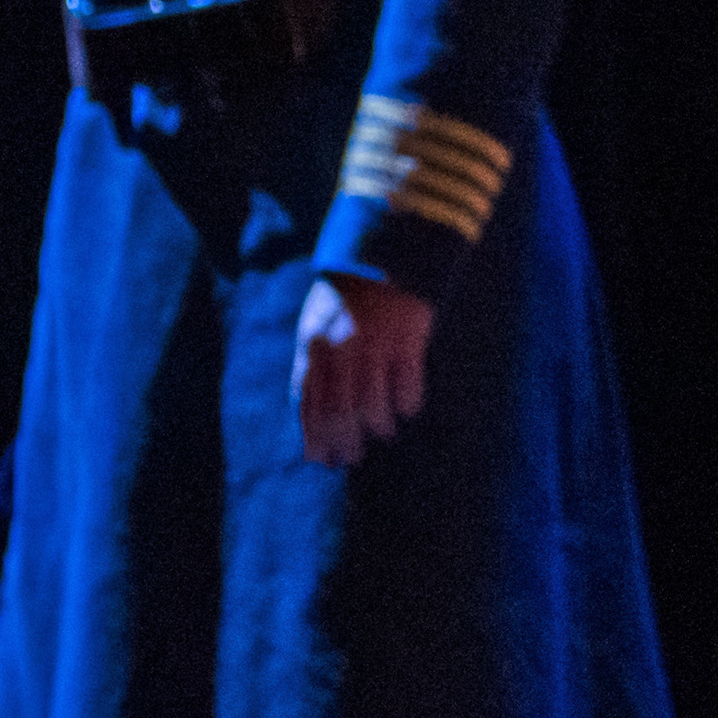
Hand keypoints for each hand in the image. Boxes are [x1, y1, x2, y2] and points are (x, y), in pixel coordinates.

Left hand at [292, 270, 436, 467]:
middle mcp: (340, 350)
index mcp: (312, 349)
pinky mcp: (408, 338)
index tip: (324, 460)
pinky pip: (408, 385)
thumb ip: (310, 374)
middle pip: (338, 413)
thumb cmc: (343, 304)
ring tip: (383, 431)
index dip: (315, 440)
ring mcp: (374, 344)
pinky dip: (408, 403)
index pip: (308, 407)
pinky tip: (408, 408)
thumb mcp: (314, 332)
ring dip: (378, 426)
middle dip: (345, 442)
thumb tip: (309, 424)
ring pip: (372, 404)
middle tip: (353, 456)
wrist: (379, 258)